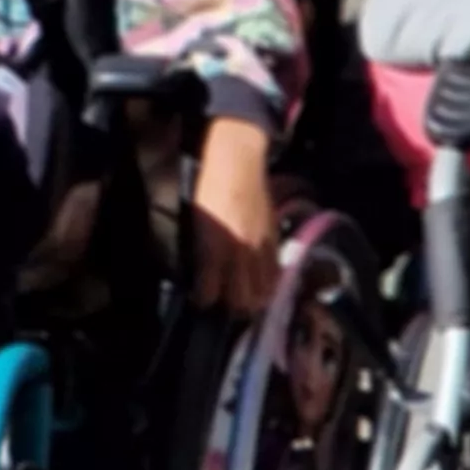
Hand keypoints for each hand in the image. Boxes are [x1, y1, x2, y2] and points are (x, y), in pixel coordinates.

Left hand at [191, 116, 282, 314]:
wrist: (236, 162)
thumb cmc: (207, 185)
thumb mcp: (194, 218)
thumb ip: (198, 248)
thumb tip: (197, 270)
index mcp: (213, 247)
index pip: (209, 289)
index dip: (204, 299)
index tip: (200, 300)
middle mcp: (238, 251)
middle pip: (240, 298)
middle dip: (231, 307)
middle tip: (223, 305)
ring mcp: (259, 246)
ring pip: (262, 291)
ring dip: (252, 300)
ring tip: (244, 301)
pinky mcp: (273, 238)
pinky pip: (276, 272)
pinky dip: (269, 284)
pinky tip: (264, 286)